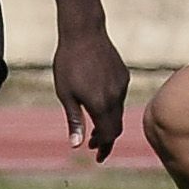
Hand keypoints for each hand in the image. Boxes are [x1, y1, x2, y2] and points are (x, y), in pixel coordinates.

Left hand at [52, 25, 130, 161]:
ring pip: (118, 111)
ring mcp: (121, 85)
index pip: (108, 135)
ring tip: (94, 125)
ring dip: (108, 122)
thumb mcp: (65, 94)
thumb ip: (74, 120)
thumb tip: (76, 145)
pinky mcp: (123, 75)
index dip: (103, 147)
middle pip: (116, 126)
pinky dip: (111, 106)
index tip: (96, 155)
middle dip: (107, 139)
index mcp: (100, 104)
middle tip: (93, 146)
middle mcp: (115, 97)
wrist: (83, 32)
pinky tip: (98, 101)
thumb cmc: (68, 63)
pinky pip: (120, 96)